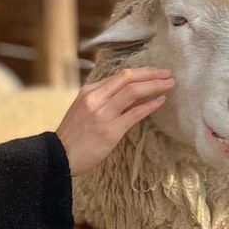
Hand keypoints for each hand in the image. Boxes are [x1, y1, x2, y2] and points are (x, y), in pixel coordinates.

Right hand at [55, 67, 175, 177]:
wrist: (59, 157)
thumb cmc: (74, 135)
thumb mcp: (85, 109)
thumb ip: (105, 99)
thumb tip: (133, 93)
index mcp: (89, 91)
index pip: (120, 75)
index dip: (142, 72)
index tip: (156, 72)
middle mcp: (95, 99)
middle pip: (128, 78)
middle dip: (151, 74)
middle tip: (168, 74)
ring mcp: (102, 114)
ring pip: (133, 92)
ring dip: (155, 86)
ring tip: (169, 84)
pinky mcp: (110, 132)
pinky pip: (134, 114)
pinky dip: (150, 105)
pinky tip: (161, 101)